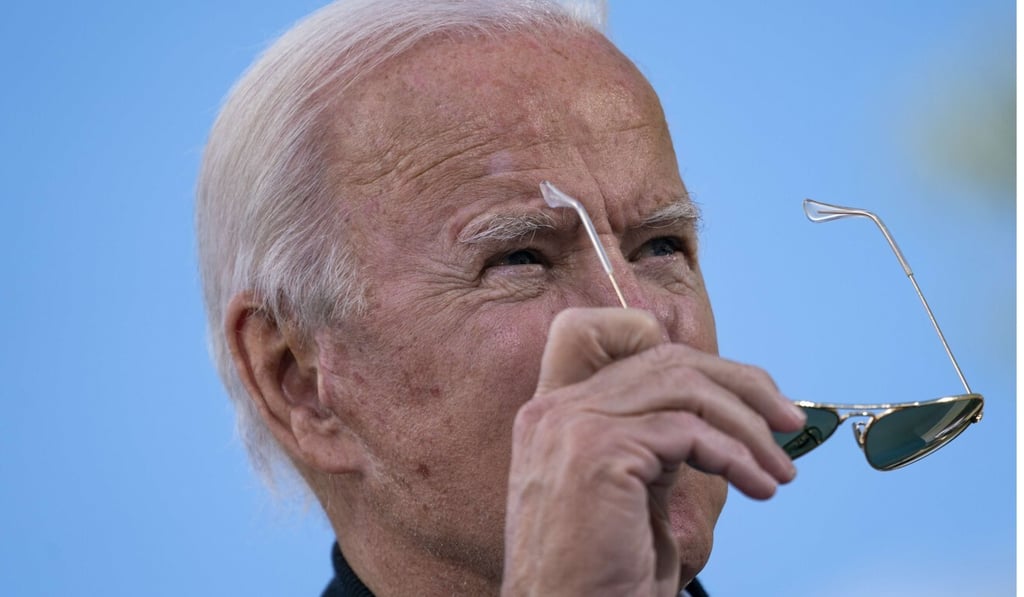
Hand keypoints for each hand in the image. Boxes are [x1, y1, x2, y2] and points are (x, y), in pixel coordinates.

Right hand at [501, 308, 804, 595]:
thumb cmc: (602, 574)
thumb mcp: (629, 490)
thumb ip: (650, 440)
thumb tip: (713, 414)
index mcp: (556, 414)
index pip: (602, 334)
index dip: (669, 345)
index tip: (729, 385)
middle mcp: (555, 410)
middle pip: (664, 359)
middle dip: (739, 384)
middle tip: (786, 422)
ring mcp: (572, 425)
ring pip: (684, 387)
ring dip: (748, 426)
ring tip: (778, 468)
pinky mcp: (599, 450)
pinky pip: (690, 431)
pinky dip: (738, 456)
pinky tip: (758, 486)